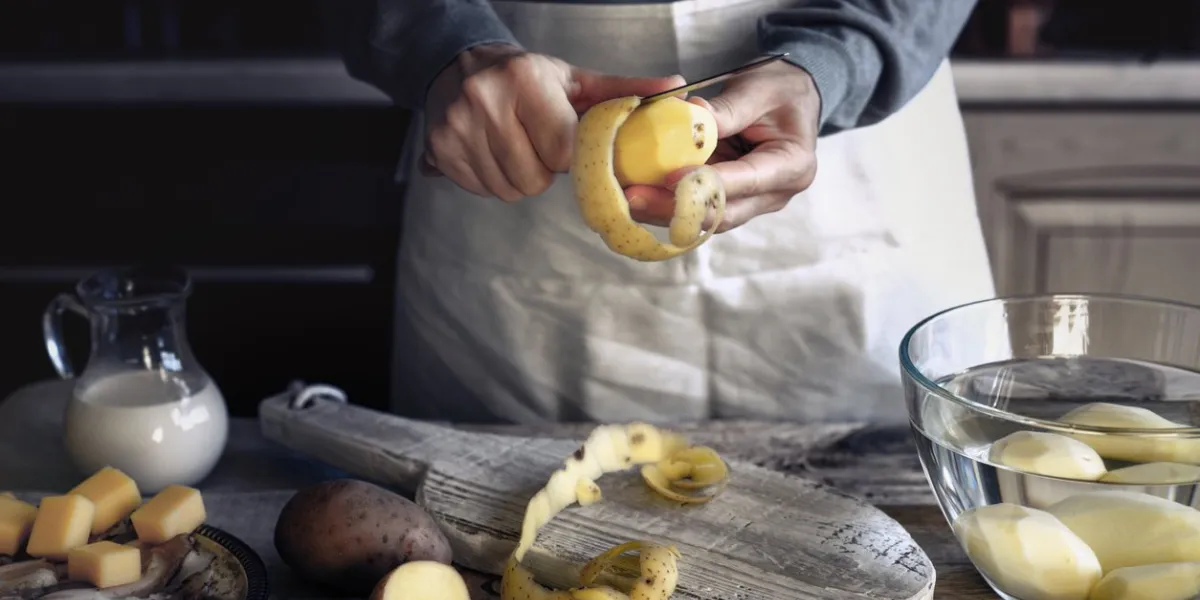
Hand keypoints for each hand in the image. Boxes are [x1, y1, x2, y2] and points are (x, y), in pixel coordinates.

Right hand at [422, 43, 684, 201]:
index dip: (569, 155)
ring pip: (509, 190)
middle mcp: (486, 100)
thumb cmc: (528, 77)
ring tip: (516, 145)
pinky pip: (482, 190)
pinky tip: (492, 152)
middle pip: (536, 178)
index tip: (563, 140)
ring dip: (519, 177)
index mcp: (526, 80)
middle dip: (544, 168)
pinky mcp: (440, 149)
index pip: (564, 150)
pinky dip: (493, 179)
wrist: (459, 65)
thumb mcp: (575, 80)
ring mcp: (458, 127)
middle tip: (536, 142)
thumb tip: (676, 91)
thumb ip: (626, 90)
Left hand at [625, 61, 820, 231]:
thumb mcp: (757, 89)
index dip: (705, 183)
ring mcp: (752, 202)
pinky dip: (668, 204)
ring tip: (627, 200)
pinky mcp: (730, 200)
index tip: (668, 177)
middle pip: (722, 213)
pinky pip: (698, 210)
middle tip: (633, 198)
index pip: (745, 181)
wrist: (791, 98)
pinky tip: (637, 196)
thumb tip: (687, 114)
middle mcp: (774, 194)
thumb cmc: (780, 89)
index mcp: (791, 165)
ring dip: (664, 212)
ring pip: (705, 219)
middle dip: (675, 208)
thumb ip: (725, 108)